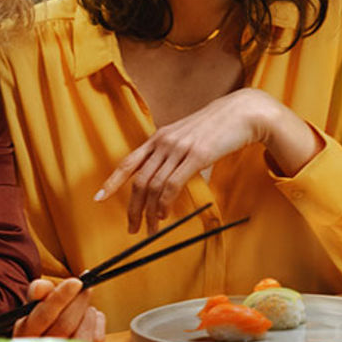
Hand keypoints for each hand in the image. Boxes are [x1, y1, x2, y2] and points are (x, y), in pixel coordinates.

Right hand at [14, 278, 105, 341]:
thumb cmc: (38, 323)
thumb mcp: (32, 307)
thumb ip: (37, 293)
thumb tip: (41, 286)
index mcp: (26, 335)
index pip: (44, 315)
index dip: (60, 297)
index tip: (76, 282)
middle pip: (66, 324)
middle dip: (79, 301)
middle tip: (85, 287)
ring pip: (83, 331)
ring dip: (87, 312)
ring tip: (81, 305)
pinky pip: (97, 338)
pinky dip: (96, 322)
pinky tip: (87, 318)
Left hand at [97, 88, 308, 234]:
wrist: (242, 112)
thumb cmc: (217, 128)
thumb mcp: (189, 141)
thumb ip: (178, 162)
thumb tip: (176, 189)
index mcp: (158, 138)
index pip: (128, 162)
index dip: (112, 181)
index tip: (99, 198)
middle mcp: (163, 142)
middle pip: (138, 180)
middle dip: (132, 208)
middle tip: (132, 227)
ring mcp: (178, 148)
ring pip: (153, 186)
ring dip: (149, 212)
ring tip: (150, 229)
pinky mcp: (196, 155)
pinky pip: (172, 184)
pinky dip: (165, 203)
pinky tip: (164, 214)